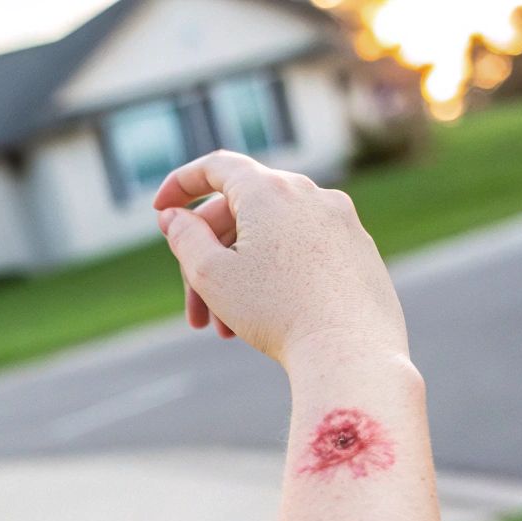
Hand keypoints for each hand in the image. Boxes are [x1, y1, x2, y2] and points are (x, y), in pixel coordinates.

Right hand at [152, 150, 405, 369]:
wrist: (350, 352)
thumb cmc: (277, 313)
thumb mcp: (212, 275)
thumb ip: (185, 238)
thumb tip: (175, 217)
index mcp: (270, 190)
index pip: (217, 167)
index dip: (181, 183)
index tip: (162, 209)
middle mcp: (311, 194)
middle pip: (242, 214)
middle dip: (209, 258)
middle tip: (194, 310)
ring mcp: (341, 221)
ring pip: (273, 238)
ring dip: (241, 276)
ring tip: (226, 329)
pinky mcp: (359, 249)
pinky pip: (305, 251)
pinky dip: (277, 276)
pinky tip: (269, 320)